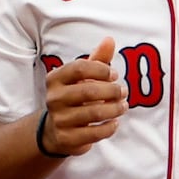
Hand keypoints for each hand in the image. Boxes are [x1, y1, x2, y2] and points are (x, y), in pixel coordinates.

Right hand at [40, 37, 126, 156]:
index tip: (114, 75)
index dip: (101, 70)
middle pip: (89, 91)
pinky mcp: (66, 138)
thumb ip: (98, 59)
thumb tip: (110, 40)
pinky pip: (94, 133)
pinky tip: (114, 122)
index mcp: (55, 78)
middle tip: (124, 91)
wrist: (55, 129)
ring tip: (123, 106)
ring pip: (94, 113)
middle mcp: (53, 98)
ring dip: (115, 109)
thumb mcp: (83, 77)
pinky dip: (109, 127)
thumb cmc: (75, 96)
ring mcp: (59, 120)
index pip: (80, 68)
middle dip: (112, 91)